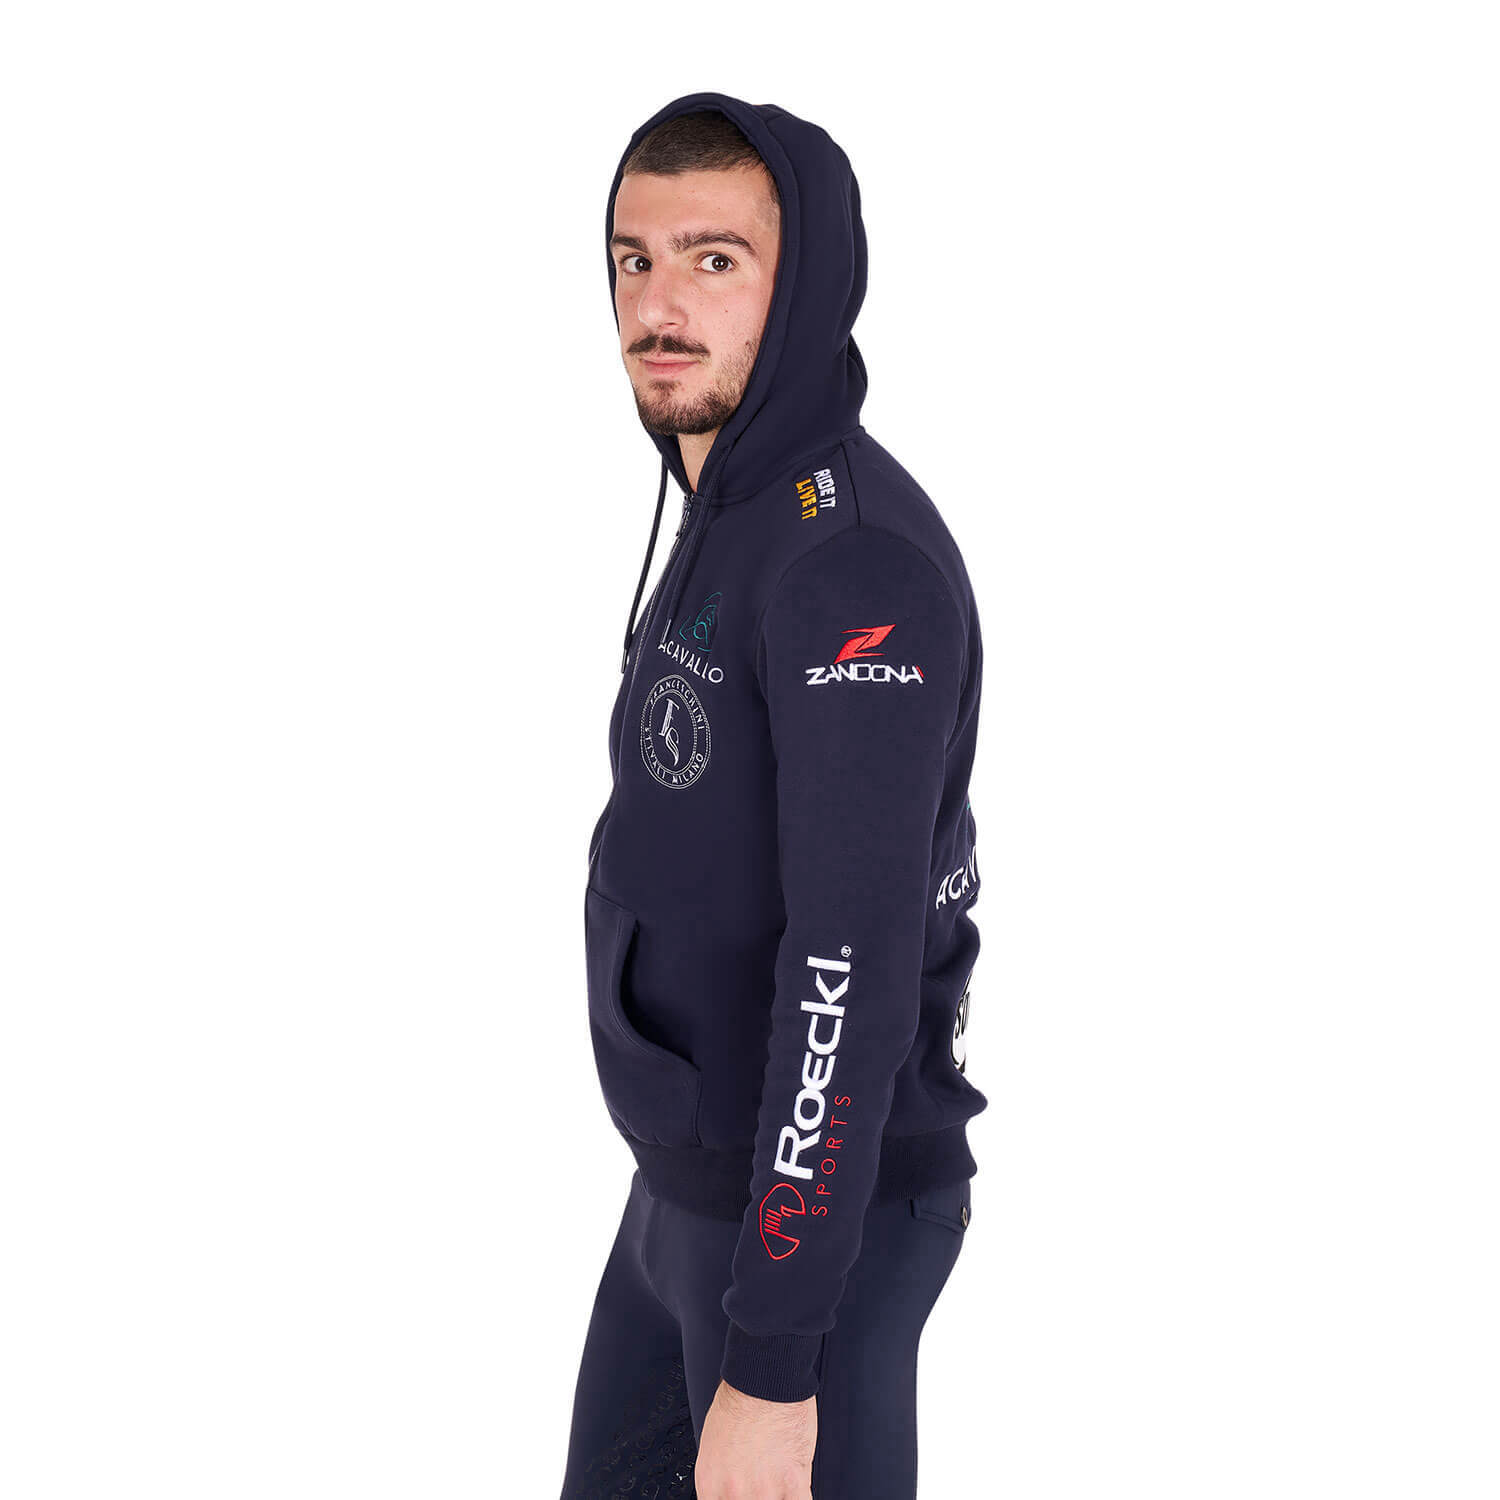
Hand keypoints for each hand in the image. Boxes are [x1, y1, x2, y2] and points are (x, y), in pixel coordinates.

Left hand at [693, 1378, 816, 1497]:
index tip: (742, 1495)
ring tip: (777, 1479)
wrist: (764, 1378)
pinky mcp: (793, 1483)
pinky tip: (795, 1489)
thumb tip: (731, 1491)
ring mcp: (764, 1491)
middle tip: (760, 1483)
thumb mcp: (713, 1443)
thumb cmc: (740, 1399)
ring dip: (777, 1495)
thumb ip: (722, 1478)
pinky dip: (798, 1498)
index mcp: (710, 1483)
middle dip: (756, 1496)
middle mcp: (735, 1493)